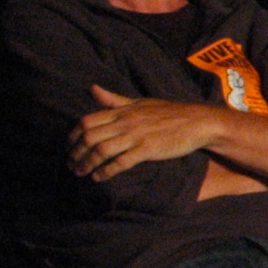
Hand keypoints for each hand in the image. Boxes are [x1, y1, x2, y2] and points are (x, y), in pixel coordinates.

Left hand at [70, 87, 221, 181]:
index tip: (68, 147)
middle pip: (90, 137)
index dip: (73, 136)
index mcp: (122, 110)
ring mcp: (136, 136)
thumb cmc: (170, 113)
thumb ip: (115, 99)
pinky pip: (121, 162)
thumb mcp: (141, 102)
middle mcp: (126, 122)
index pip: (87, 121)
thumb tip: (92, 89)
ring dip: (86, 164)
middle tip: (70, 164)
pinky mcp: (148, 150)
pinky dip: (106, 171)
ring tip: (79, 173)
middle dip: (75, 153)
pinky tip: (98, 178)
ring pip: (101, 150)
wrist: (198, 122)